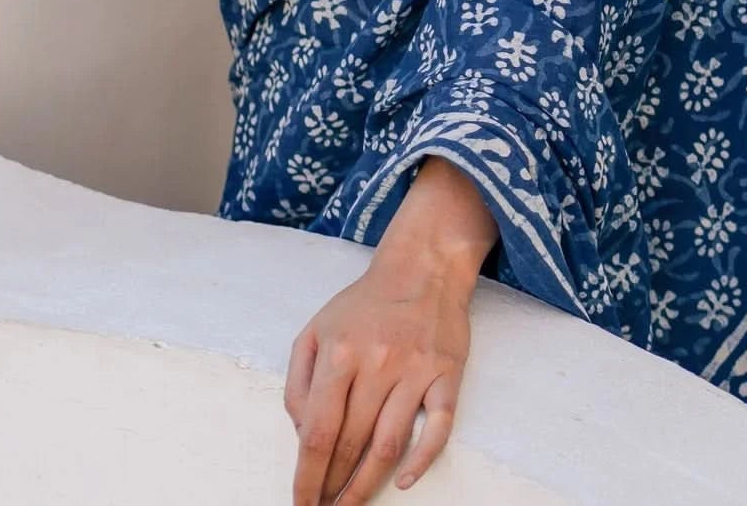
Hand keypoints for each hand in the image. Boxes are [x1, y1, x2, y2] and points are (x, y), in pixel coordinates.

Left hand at [284, 246, 474, 504]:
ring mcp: (415, 369)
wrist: (423, 265)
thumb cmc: (364, 304)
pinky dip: (422, 460)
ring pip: (389, 445)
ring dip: (367, 484)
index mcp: (339, 353)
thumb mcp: (316, 330)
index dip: (307, 477)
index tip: (301, 502)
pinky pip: (438, 427)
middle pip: (351, 444)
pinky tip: (403, 481)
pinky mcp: (447, 374)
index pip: (317, 432)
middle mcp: (377, 362)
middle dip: (333, 486)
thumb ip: (298, 382)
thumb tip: (302, 434)